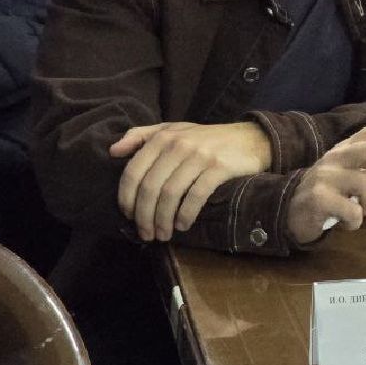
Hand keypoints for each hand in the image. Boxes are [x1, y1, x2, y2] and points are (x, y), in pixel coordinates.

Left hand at [111, 121, 272, 241]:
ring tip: (162, 235)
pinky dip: (186, 214)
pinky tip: (183, 225)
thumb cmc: (208, 138)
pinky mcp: (219, 168)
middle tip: (145, 234)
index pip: (133, 172)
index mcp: (163, 137)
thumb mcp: (174, 129)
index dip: (126, 198)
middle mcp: (178, 145)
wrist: (253, 138)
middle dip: (144, 216)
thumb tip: (113, 151)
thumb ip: (142, 136)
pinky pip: (196, 195)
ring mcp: (200, 156)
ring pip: (170, 194)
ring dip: (162, 220)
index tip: (128, 217)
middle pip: (150, 187)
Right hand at [287, 113, 365, 244]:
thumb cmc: (329, 193)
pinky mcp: (317, 197)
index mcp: (348, 148)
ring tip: (362, 212)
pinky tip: (346, 223)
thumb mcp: (354, 178)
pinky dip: (355, 222)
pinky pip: (352, 211)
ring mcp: (325, 175)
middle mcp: (337, 156)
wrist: (289, 212)